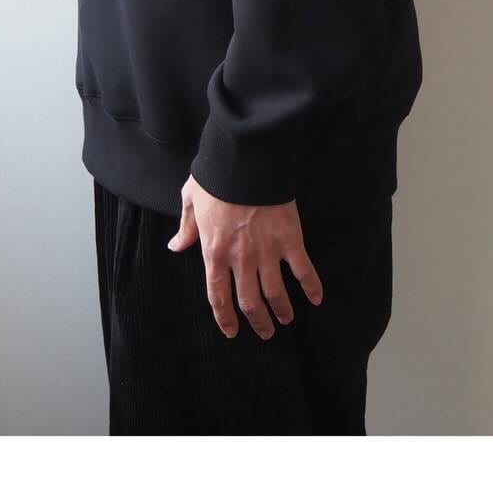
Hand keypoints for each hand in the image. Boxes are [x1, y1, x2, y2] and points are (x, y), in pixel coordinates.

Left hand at [167, 173, 323, 338]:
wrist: (247, 160)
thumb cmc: (217, 177)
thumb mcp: (191, 199)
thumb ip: (186, 227)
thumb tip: (176, 247)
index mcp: (214, 251)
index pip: (218, 295)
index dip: (225, 318)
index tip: (232, 331)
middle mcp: (240, 258)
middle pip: (249, 301)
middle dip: (258, 321)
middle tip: (266, 332)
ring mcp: (267, 251)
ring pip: (275, 292)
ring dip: (282, 310)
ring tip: (286, 319)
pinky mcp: (290, 239)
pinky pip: (302, 270)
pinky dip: (311, 286)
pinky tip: (316, 298)